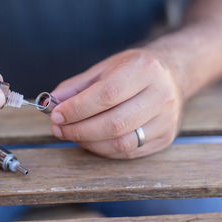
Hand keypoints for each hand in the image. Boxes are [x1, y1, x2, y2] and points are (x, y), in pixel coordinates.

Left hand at [50, 49, 183, 158]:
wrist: (170, 76)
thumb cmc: (131, 72)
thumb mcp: (103, 69)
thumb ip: (76, 87)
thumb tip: (51, 104)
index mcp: (144, 70)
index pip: (107, 95)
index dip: (78, 109)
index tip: (56, 115)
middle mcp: (160, 95)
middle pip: (114, 123)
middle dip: (79, 130)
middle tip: (59, 128)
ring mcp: (166, 119)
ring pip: (121, 143)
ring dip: (88, 143)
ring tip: (71, 134)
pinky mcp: (164, 138)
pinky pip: (127, 152)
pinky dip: (102, 149)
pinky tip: (89, 140)